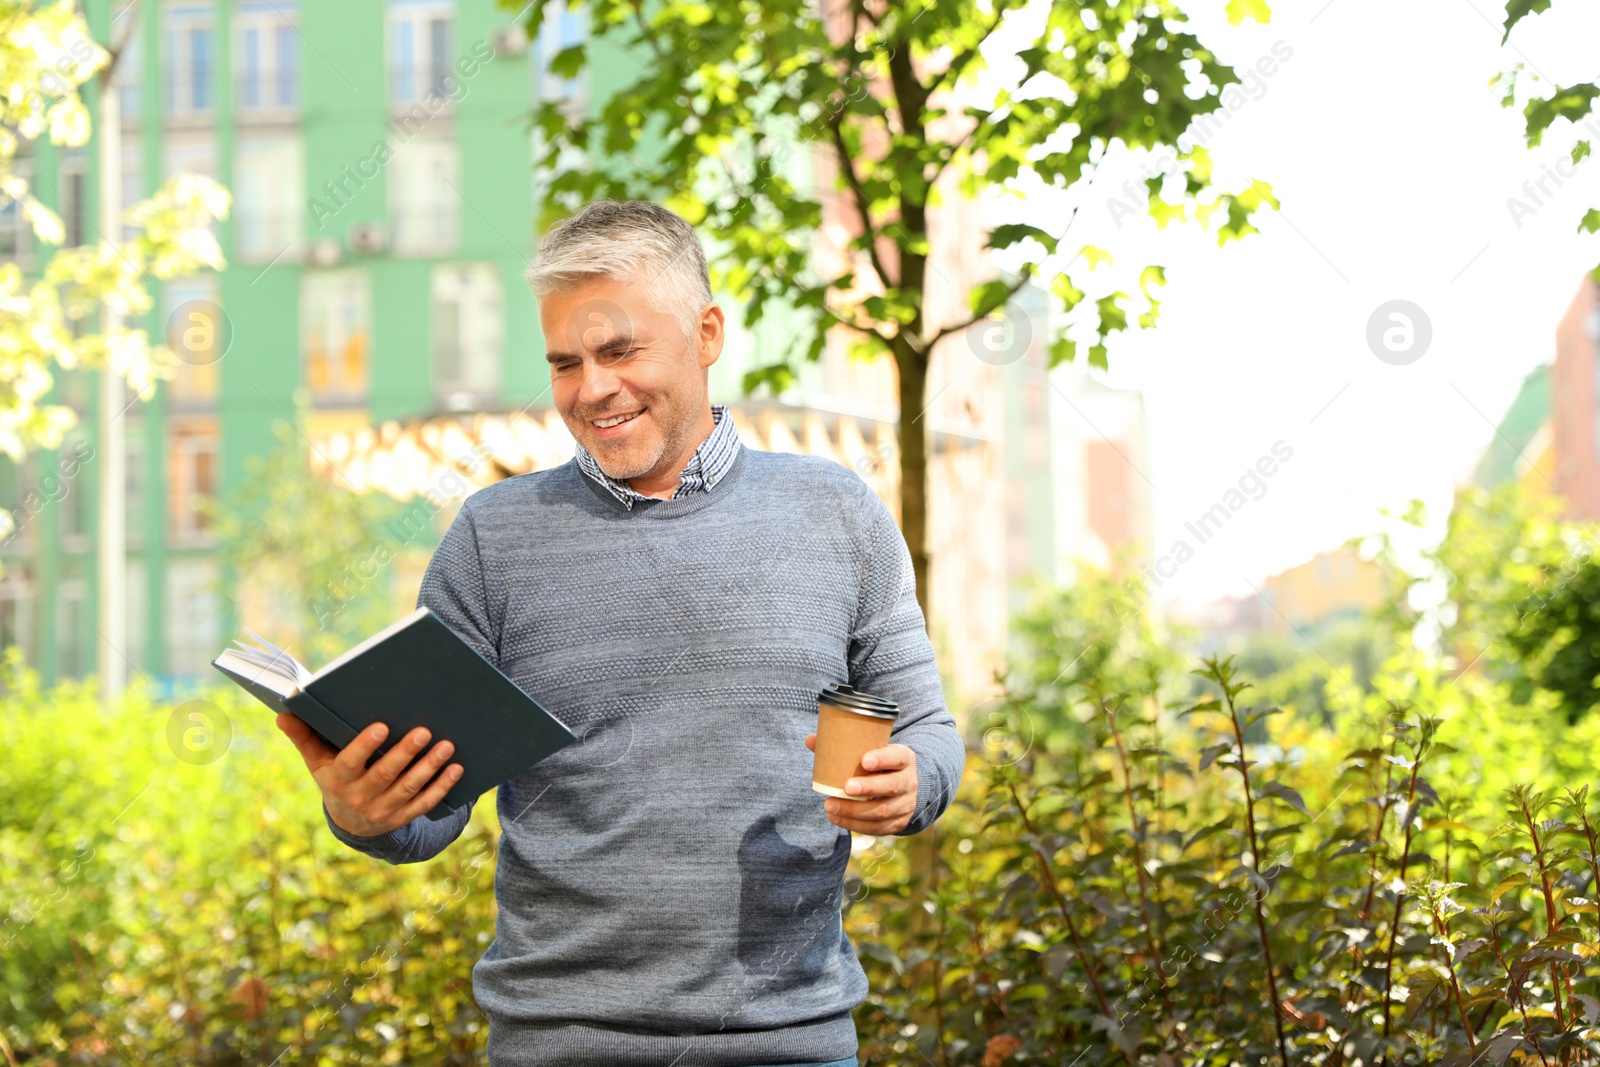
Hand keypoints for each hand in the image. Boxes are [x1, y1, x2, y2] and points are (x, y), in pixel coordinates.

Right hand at [276, 713, 462, 837]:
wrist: (351, 823)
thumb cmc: (335, 778)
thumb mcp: (317, 761)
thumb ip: (304, 736)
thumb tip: (283, 713)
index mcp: (339, 780)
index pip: (351, 762)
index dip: (365, 745)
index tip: (381, 725)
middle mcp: (361, 797)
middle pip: (386, 775)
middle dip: (406, 753)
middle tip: (424, 730)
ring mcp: (384, 810)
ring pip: (409, 788)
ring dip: (430, 767)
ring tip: (447, 746)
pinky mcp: (403, 817)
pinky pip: (425, 803)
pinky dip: (442, 786)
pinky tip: (456, 769)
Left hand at [803, 734, 917, 834]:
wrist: (904, 784)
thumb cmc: (880, 763)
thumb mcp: (872, 750)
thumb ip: (843, 746)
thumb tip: (810, 740)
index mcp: (904, 758)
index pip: (897, 757)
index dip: (882, 759)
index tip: (864, 761)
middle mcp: (910, 782)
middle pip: (892, 786)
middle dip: (868, 788)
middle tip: (845, 787)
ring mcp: (906, 804)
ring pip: (882, 810)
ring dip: (854, 810)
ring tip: (830, 806)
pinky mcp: (899, 822)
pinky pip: (877, 827)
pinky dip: (855, 824)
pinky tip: (837, 818)